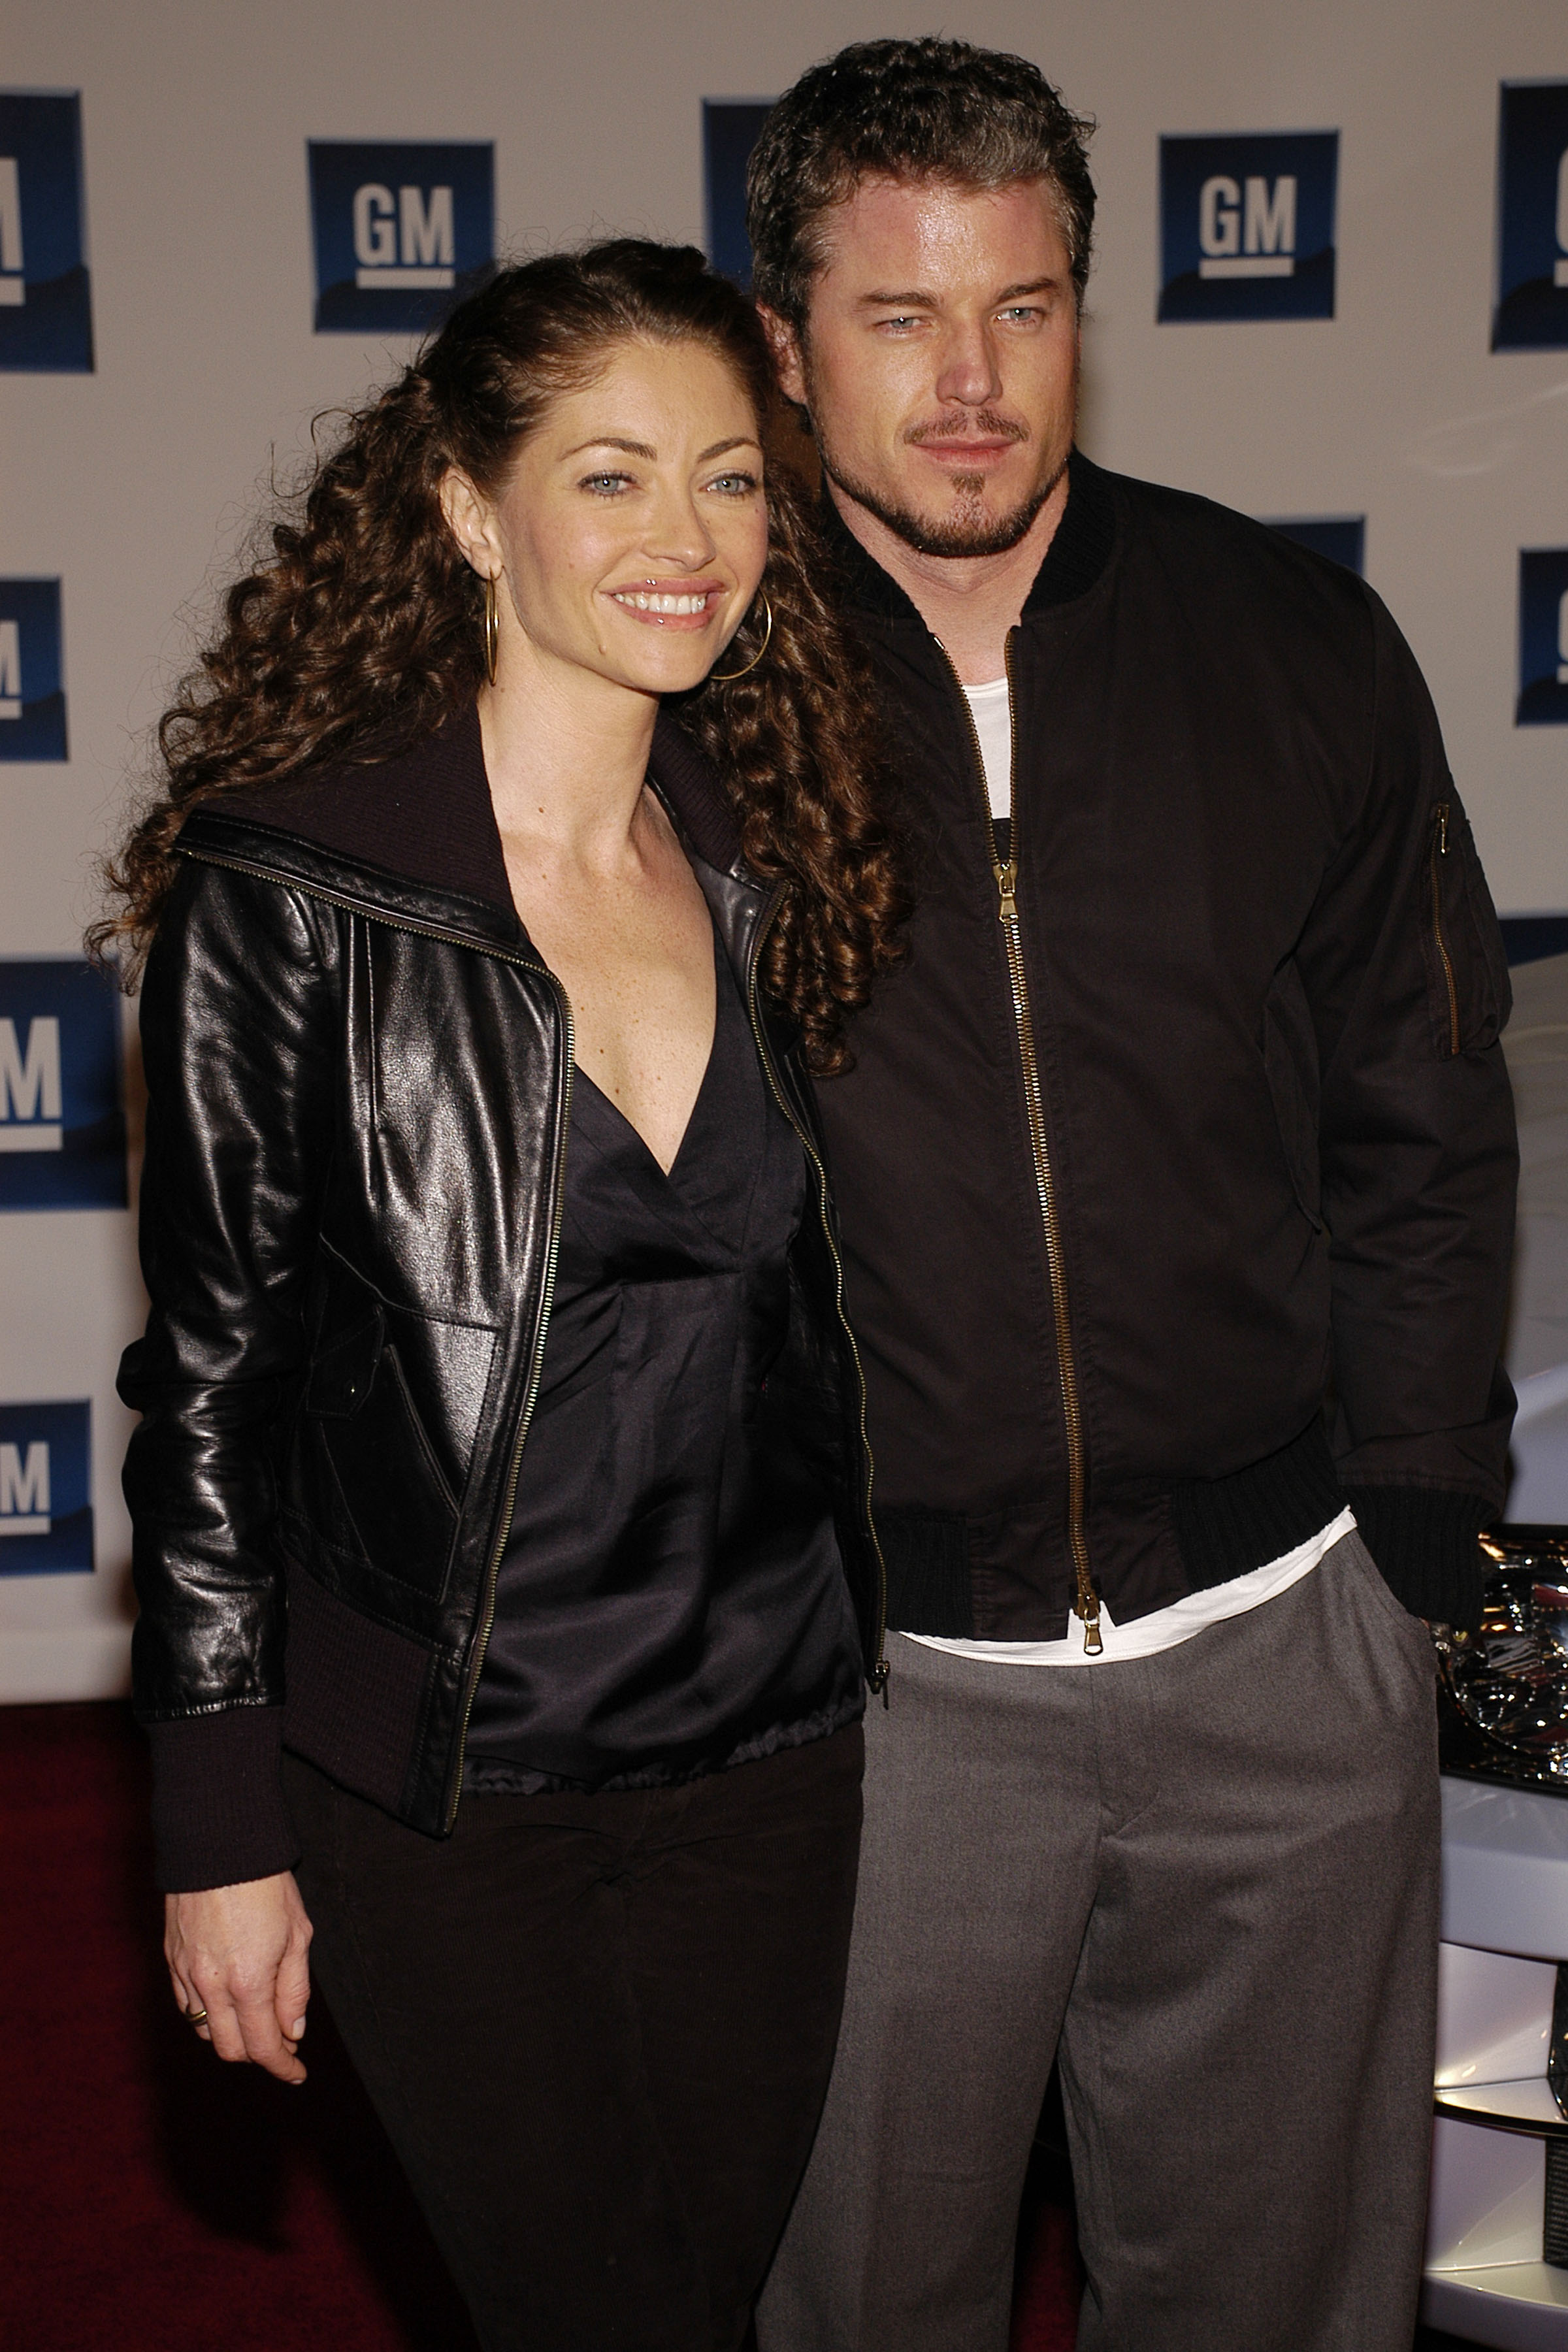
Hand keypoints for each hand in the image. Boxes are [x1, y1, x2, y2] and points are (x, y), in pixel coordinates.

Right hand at [165, 1871, 312, 2082]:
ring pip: (205, 2030)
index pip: (263, 2046)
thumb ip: (294, 1989)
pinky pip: (186, 2004)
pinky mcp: (171, 1959)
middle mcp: (212, 1985)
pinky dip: (207, 2014)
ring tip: (257, 2019)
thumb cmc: (266, 1884)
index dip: (282, 2067)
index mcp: (248, 1981)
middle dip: (258, 2054)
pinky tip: (227, 2000)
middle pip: (230, 2049)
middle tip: (282, 2043)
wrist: (219, 1844)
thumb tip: (292, 2032)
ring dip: (231, 2035)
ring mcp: (186, 1973)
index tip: (297, 2073)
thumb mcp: (298, 1934)